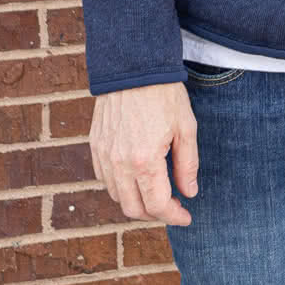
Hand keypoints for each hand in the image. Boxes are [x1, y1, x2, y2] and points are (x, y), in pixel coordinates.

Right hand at [89, 81, 198, 225]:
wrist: (134, 67)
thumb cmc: (164, 95)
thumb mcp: (186, 128)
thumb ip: (187, 165)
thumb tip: (190, 192)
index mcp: (144, 161)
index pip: (157, 205)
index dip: (174, 216)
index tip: (186, 216)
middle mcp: (119, 164)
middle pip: (133, 208)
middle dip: (155, 214)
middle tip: (173, 207)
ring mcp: (104, 156)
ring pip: (117, 196)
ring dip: (137, 202)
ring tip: (157, 193)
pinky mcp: (95, 146)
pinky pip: (105, 179)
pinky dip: (120, 187)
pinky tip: (136, 178)